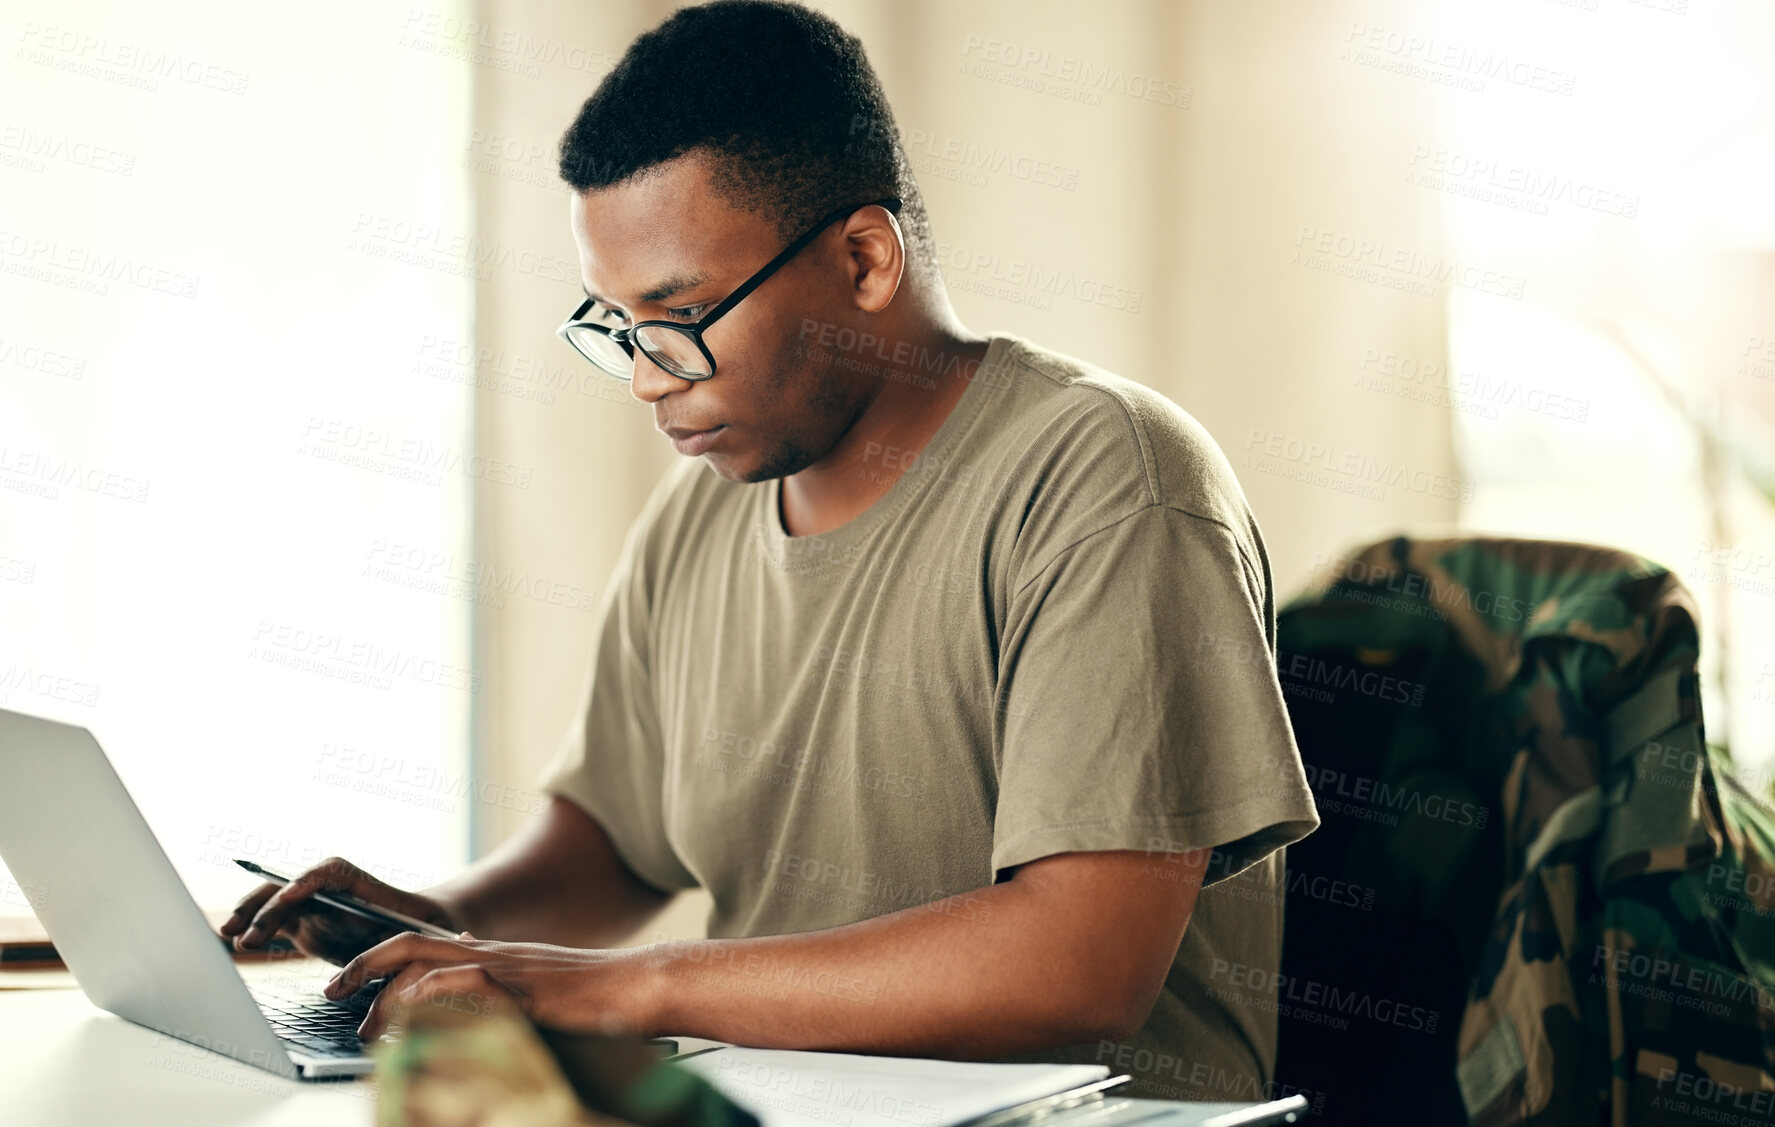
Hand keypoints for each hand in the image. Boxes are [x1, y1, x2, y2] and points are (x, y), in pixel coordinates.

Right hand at [220, 856, 459, 965]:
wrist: (425, 930)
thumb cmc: (424, 931)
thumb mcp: (417, 939)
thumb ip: (397, 951)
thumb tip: (371, 974)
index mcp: (362, 885)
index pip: (332, 873)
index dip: (308, 881)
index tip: (291, 895)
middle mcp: (333, 891)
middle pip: (294, 886)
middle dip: (269, 905)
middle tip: (247, 934)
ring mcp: (315, 905)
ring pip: (276, 900)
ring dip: (252, 913)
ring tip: (230, 934)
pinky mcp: (304, 923)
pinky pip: (273, 919)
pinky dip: (253, 925)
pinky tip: (231, 938)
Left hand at [322, 932, 652, 1041]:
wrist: (639, 983)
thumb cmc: (594, 991)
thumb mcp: (535, 981)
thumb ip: (496, 975)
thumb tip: (462, 963)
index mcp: (489, 954)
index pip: (419, 945)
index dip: (375, 961)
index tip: (345, 986)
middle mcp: (491, 954)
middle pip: (410, 943)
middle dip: (362, 965)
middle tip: (330, 992)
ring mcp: (506, 968)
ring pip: (430, 962)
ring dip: (387, 992)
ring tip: (364, 1023)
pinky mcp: (524, 989)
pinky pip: (470, 982)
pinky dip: (435, 992)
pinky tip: (413, 1010)